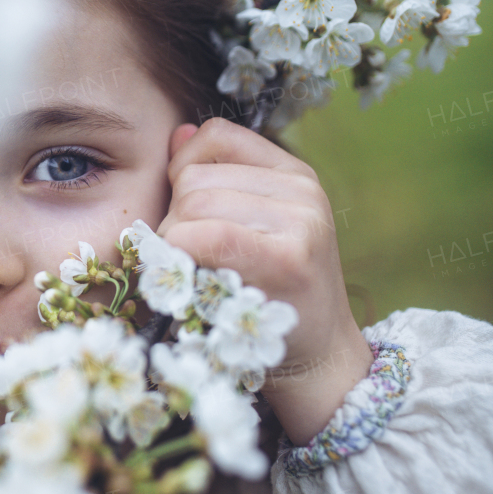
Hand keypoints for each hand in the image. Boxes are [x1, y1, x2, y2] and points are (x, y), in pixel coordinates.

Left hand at [157, 117, 372, 444]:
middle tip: (190, 261)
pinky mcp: (287, 257)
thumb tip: (177, 133)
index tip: (186, 211)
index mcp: (293, 173)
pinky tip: (196, 284)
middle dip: (175, 220)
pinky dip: (184, 258)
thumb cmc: (270, 294)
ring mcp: (300, 221)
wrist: (317, 360)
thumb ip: (215, 178)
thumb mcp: (250, 226)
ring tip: (197, 275)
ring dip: (175, 246)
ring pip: (191, 206)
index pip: (216, 135)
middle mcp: (303, 189)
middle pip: (194, 178)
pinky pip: (207, 236)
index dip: (184, 168)